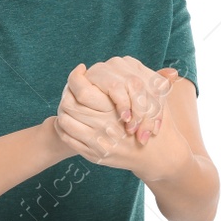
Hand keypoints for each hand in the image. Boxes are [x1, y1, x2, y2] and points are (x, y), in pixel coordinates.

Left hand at [54, 58, 181, 174]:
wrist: (158, 155)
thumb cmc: (156, 124)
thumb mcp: (155, 100)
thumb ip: (149, 81)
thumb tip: (147, 65)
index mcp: (115, 109)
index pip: (81, 91)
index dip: (76, 78)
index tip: (80, 71)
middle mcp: (104, 126)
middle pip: (69, 105)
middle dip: (66, 94)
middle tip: (70, 88)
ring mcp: (97, 142)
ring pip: (65, 121)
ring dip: (63, 112)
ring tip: (67, 104)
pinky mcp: (93, 154)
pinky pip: (69, 138)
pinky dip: (64, 128)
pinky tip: (70, 121)